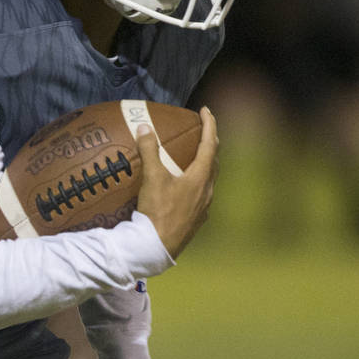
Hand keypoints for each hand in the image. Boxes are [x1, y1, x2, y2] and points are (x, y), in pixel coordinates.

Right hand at [136, 106, 218, 257]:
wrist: (157, 247)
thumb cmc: (158, 211)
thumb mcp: (152, 178)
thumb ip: (149, 151)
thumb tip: (145, 127)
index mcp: (200, 177)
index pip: (210, 144)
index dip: (209, 125)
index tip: (206, 110)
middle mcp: (207, 191)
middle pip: (213, 161)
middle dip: (210, 144)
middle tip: (203, 132)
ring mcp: (204, 207)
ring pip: (209, 179)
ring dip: (205, 164)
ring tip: (195, 157)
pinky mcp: (196, 220)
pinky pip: (202, 194)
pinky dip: (197, 182)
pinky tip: (185, 187)